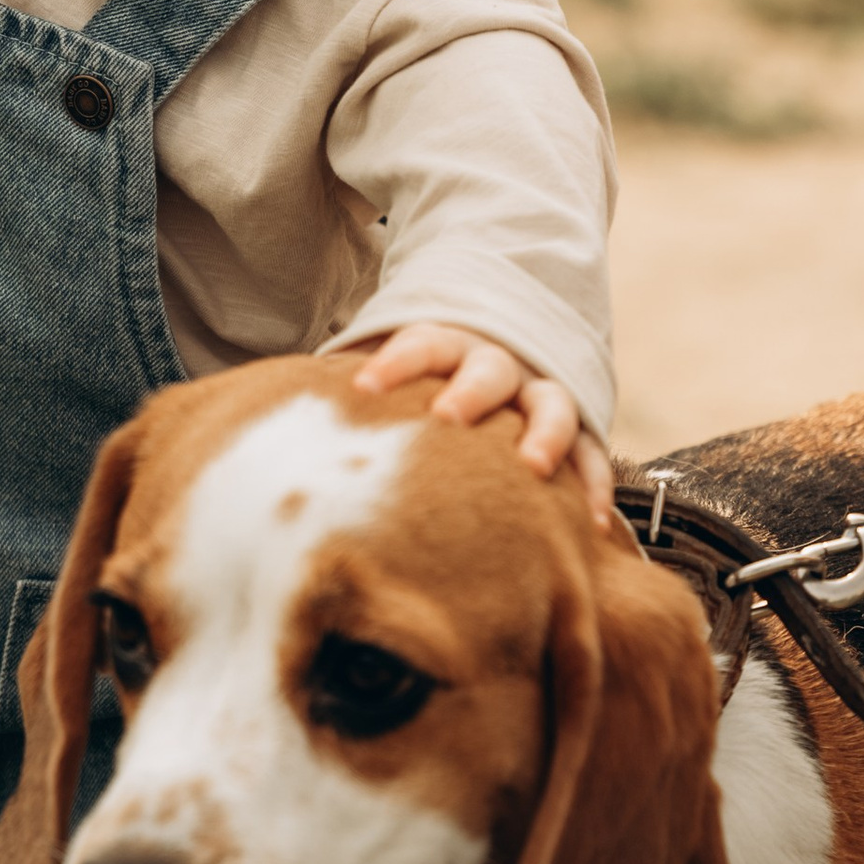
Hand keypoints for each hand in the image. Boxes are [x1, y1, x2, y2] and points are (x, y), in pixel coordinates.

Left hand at [354, 324, 613, 516]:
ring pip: (549, 405)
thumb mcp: (392, 373)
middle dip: (468, 392)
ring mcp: (538, 392)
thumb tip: (269, 426)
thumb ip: (353, 398)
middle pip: (486, 370)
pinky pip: (592, 454)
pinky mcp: (574, 427)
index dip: (394, 361)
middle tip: (446, 416)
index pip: (420, 342)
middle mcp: (496, 363)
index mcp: (447, 344)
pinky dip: (593, 484)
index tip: (364, 385)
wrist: (500, 339)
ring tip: (534, 467)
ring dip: (543, 434)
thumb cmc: (425, 380)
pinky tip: (589, 524)